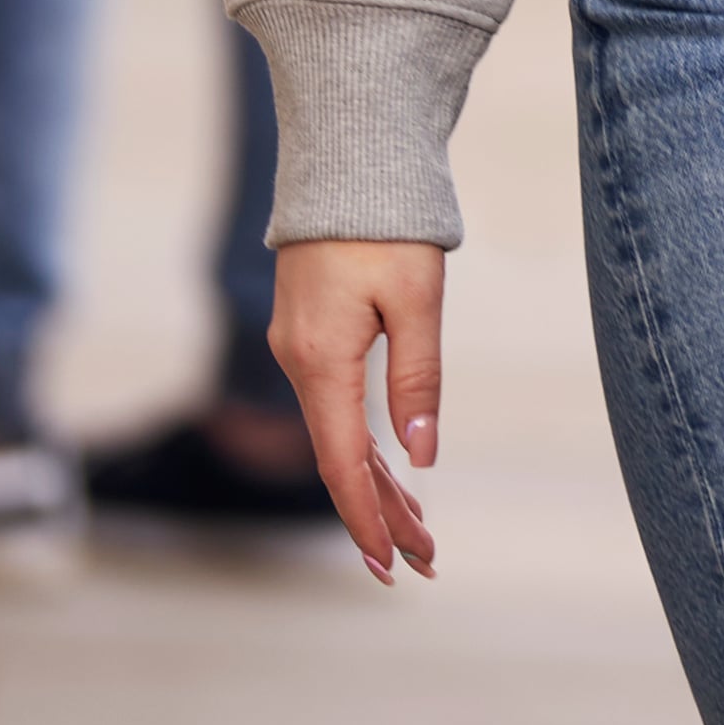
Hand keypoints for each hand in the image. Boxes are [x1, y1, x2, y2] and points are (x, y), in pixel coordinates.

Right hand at [267, 241, 444, 579]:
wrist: (346, 159)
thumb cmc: (386, 225)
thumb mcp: (417, 299)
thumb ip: (417, 378)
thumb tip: (420, 455)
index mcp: (321, 361)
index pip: (342, 463)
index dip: (367, 518)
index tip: (390, 565)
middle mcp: (300, 362)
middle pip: (340, 460)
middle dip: (380, 515)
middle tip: (423, 564)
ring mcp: (300, 349)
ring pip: (337, 436)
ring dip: (376, 484)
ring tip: (419, 530)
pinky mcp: (310, 334)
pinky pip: (334, 407)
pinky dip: (363, 446)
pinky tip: (390, 471)